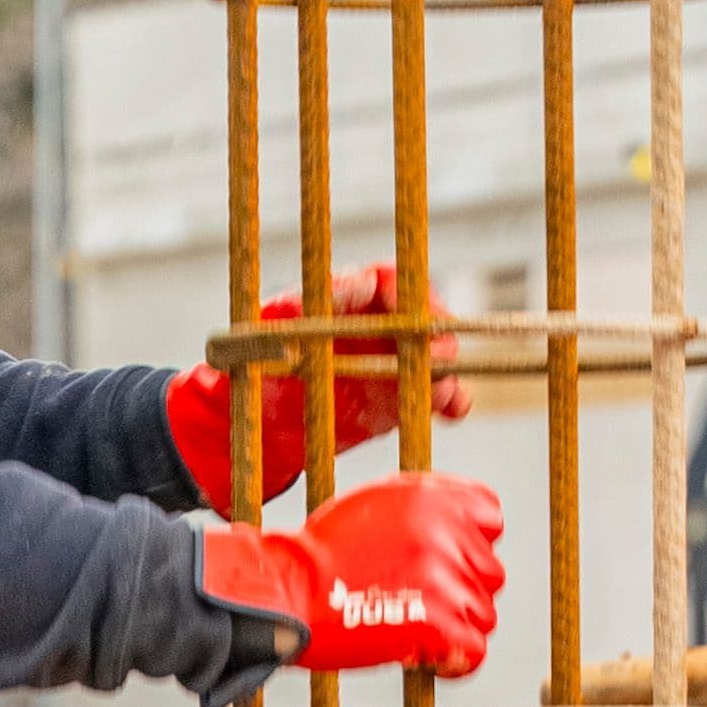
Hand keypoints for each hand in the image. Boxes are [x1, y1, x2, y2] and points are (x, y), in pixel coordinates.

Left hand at [165, 265, 471, 512]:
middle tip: (441, 355)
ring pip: (429, 359)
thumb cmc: (253, 367)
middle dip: (435, 335)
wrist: (251, 425)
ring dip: (445, 373)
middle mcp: (371, 328)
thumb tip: (343, 286)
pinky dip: (446, 400)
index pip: (386, 281)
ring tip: (451, 392)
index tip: (417, 312)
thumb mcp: (270, 333)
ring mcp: (386, 364)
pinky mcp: (393, 401)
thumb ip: (302, 309)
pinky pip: (426, 396)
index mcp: (343, 301)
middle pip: (418, 320)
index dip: (408, 292)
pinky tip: (455, 409)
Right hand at [203, 472, 505, 679]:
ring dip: (456, 626)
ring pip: (483, 614)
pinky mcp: (438, 626)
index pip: (490, 520)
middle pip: (488, 572)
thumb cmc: (319, 553)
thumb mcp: (375, 503)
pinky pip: (474, 651)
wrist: (288, 591)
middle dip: (460, 589)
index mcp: (434, 499)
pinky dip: (455, 661)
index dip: (471, 544)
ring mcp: (446, 582)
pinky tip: (427, 658)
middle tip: (419, 602)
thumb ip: (423, 508)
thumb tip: (459, 529)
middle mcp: (447, 535)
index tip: (447, 563)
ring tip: (414, 628)